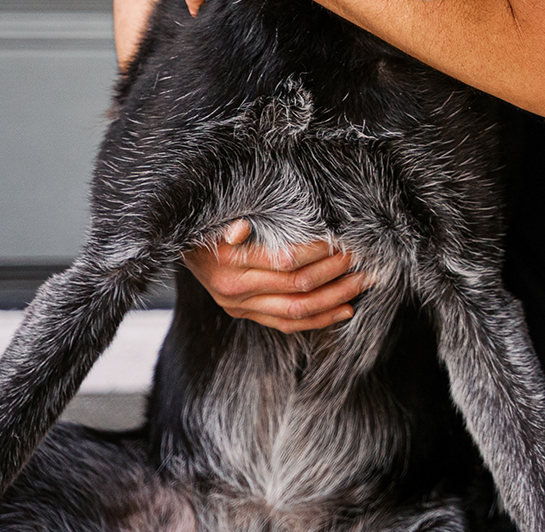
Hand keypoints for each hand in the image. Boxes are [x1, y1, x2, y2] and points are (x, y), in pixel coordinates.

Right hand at [183, 220, 367, 332]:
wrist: (181, 246)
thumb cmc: (208, 224)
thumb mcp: (216, 218)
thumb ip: (232, 224)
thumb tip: (240, 229)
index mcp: (230, 264)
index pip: (287, 260)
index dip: (320, 251)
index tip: (346, 240)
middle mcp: (235, 291)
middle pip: (297, 287)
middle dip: (336, 273)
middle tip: (363, 259)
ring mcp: (241, 307)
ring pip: (297, 311)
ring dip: (335, 298)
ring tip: (363, 283)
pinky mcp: (246, 315)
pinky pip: (287, 324)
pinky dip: (319, 319)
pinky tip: (345, 310)